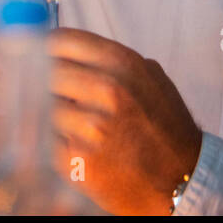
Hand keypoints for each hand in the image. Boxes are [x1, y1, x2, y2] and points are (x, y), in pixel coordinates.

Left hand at [47, 28, 201, 214]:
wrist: (184, 182)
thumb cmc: (165, 129)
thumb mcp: (150, 79)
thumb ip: (109, 60)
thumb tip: (60, 46)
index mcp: (123, 64)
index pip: (60, 40)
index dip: (45, 48)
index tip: (38, 55)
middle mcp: (107, 90)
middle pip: (44, 70)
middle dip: (42, 81)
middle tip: (48, 91)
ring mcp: (90, 125)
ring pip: (39, 103)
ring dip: (45, 111)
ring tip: (64, 121)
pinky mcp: (76, 158)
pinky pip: (43, 136)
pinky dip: (49, 138)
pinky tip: (68, 143)